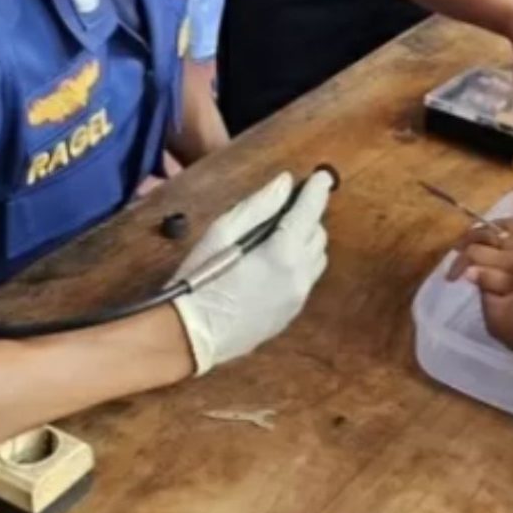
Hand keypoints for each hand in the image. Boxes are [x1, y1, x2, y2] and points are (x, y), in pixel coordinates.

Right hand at [171, 171, 330, 375]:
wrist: (190, 337)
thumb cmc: (200, 280)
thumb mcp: (222, 233)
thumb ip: (258, 206)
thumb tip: (285, 184)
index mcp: (284, 252)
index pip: (311, 211)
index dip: (318, 190)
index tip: (322, 176)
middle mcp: (299, 275)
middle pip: (318, 235)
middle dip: (308, 216)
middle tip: (288, 207)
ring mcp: (298, 298)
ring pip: (317, 259)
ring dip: (306, 241)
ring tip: (282, 234)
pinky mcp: (290, 314)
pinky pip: (307, 280)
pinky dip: (300, 264)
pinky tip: (276, 263)